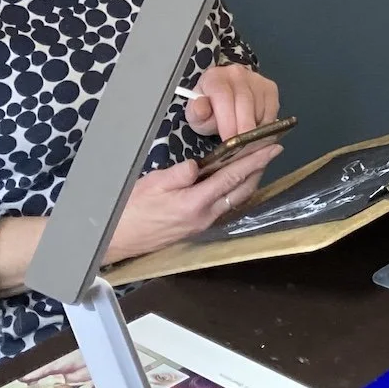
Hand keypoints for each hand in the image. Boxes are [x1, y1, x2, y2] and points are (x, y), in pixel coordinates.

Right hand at [103, 144, 281, 263]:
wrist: (116, 239)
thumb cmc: (131, 208)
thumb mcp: (153, 183)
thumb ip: (180, 173)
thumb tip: (199, 166)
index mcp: (195, 203)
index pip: (233, 176)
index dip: (255, 160)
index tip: (272, 148)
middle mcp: (205, 217)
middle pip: (241, 190)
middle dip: (258, 170)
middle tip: (270, 152)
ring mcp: (203, 225)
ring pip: (235, 201)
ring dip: (249, 182)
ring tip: (256, 164)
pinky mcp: (197, 229)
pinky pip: (224, 208)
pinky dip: (235, 193)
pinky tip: (235, 183)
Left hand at [184, 63, 279, 138]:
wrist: (223, 93)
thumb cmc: (210, 107)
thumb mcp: (196, 114)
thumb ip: (196, 113)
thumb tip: (200, 109)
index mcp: (215, 78)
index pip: (223, 97)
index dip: (227, 120)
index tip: (229, 140)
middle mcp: (237, 74)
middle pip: (245, 102)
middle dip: (244, 128)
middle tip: (242, 148)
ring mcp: (256, 80)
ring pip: (260, 108)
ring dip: (255, 127)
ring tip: (246, 141)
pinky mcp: (270, 88)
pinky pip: (271, 111)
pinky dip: (265, 125)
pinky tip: (255, 130)